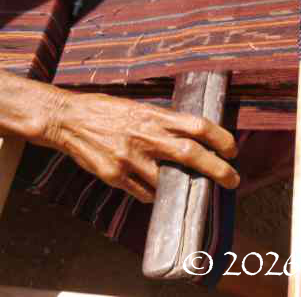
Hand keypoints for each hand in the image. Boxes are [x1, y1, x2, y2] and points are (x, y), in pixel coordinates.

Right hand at [40, 90, 238, 202]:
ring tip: (187, 186)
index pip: (197, 125)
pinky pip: (144, 193)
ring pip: (168, 181)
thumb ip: (162, 122)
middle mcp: (145, 136)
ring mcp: (129, 158)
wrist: (66, 119)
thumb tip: (191, 136)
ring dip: (182, 186)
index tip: (232, 150)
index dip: (220, 138)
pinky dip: (154, 193)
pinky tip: (153, 186)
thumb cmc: (104, 110)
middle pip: (191, 154)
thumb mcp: (138, 107)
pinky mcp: (114, 176)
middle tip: (233, 180)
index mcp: (153, 115)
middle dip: (218, 169)